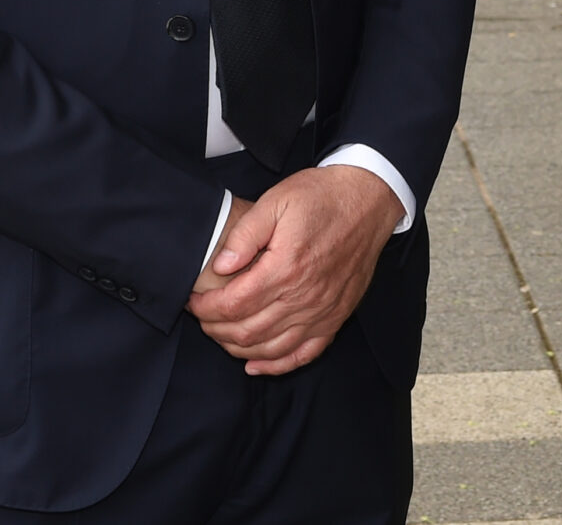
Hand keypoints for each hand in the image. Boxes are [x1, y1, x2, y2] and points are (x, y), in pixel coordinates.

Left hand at [185, 165, 401, 374]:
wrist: (368, 200)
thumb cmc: (322, 197)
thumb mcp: (276, 200)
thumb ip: (245, 234)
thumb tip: (221, 266)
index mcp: (285, 267)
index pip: (233, 304)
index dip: (206, 308)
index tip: (193, 301)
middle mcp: (304, 296)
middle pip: (247, 332)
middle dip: (216, 329)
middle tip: (202, 317)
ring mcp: (322, 311)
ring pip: (271, 349)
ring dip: (239, 348)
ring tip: (222, 333)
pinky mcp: (336, 316)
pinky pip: (304, 354)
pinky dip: (277, 365)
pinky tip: (256, 363)